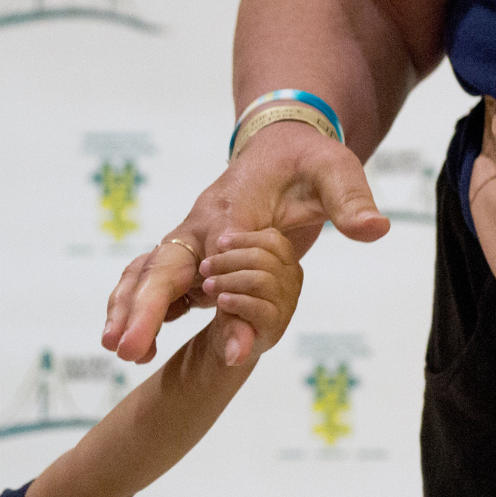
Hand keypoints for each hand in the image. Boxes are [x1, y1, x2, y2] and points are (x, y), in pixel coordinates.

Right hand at [102, 120, 386, 366]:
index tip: (232, 346)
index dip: (226, 298)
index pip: (225, 254)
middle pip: (165, 266)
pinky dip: (136, 310)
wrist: (278, 145)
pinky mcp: (190, 259)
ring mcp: (190, 243)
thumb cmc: (306, 161)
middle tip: (127, 347)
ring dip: (130, 311)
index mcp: (235, 207)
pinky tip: (133, 345)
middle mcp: (202, 227)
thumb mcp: (335, 171)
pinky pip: (153, 283)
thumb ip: (350, 201)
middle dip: (145, 307)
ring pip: (148, 276)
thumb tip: (374, 230)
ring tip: (121, 351)